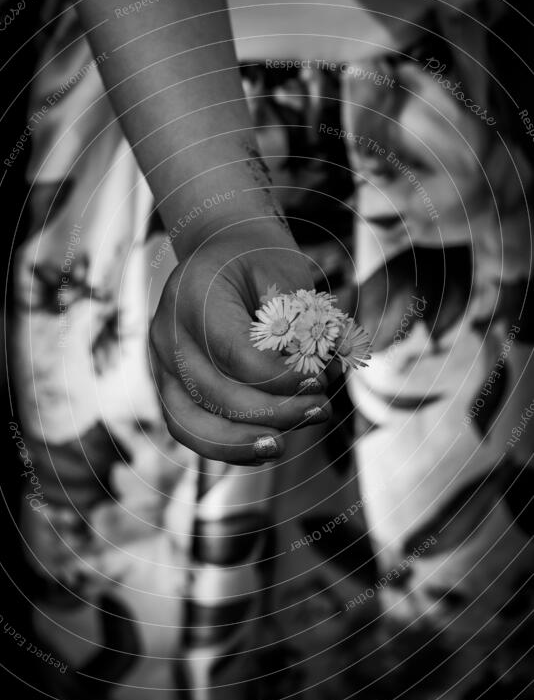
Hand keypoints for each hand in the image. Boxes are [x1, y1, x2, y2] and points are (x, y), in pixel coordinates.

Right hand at [149, 218, 330, 464]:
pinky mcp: (167, 385)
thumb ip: (298, 323)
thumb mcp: (284, 273)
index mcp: (193, 294)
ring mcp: (160, 361)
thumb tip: (321, 374)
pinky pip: (187, 428)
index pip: (235, 354)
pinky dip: (225, 447)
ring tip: (288, 443)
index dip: (280, 380)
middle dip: (274, 412)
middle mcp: (166, 331)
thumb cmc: (258, 261)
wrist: (220, 250)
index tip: (319, 382)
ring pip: (190, 423)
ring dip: (243, 443)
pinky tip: (263, 449)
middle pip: (215, 393)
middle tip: (320, 409)